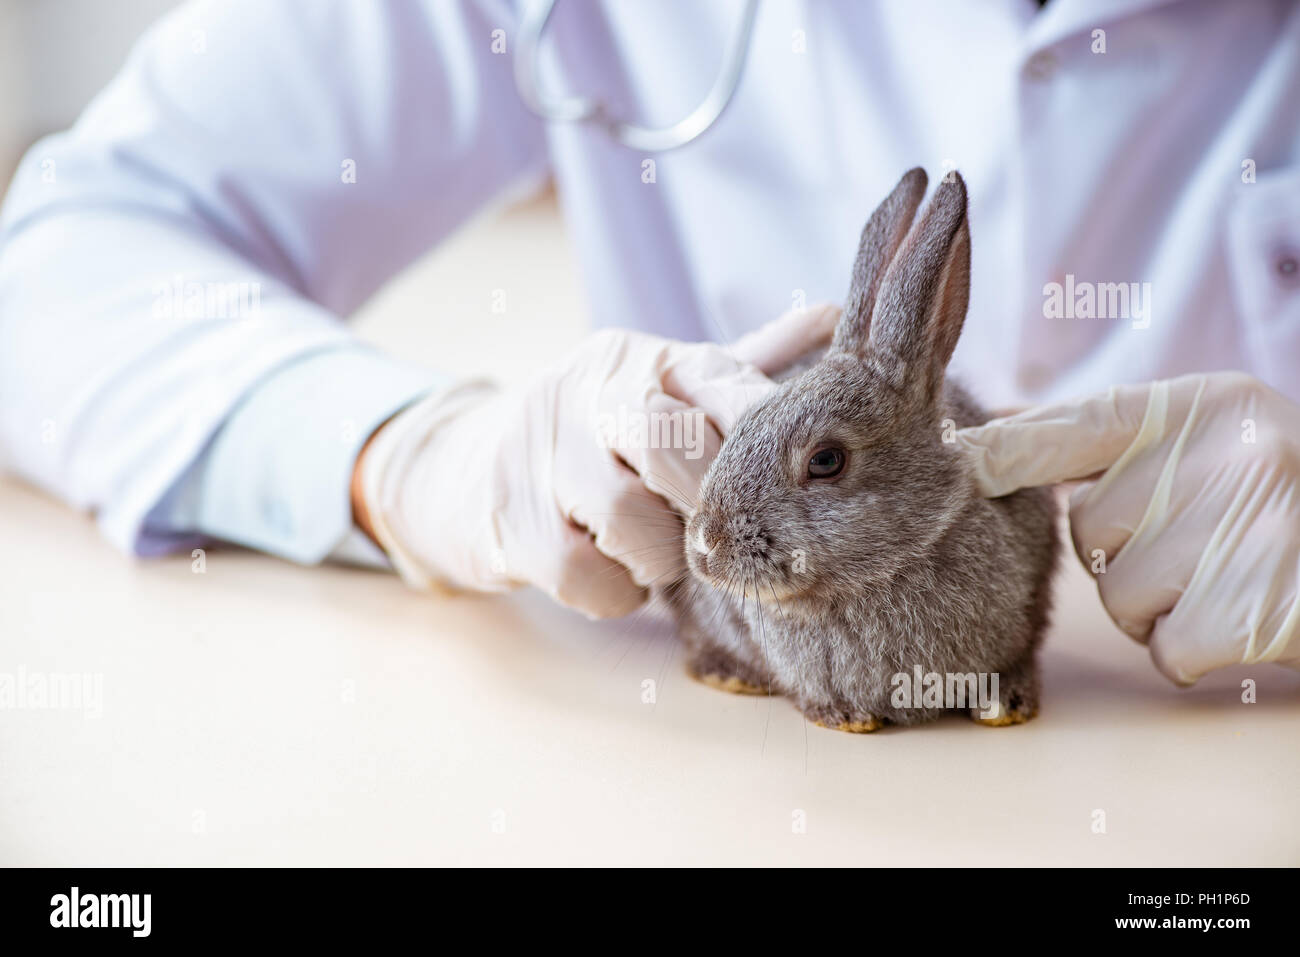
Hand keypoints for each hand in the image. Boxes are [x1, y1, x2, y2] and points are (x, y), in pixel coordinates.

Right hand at [354, 306, 839, 617]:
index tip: (805, 470)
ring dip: (658, 555)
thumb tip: (834, 317)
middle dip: (707, 500)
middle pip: (668, 440)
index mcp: (646, 360)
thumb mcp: (669, 394)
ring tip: (657, 551)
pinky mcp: (509, 517)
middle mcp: (591, 391)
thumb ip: (741, 371)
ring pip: (626, 515)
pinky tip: (616, 571)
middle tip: (720, 532)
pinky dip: (615, 591)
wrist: (470, 466)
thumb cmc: (602, 438)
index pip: (721, 379)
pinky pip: (584, 573)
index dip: (765, 426)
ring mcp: (541, 451)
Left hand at [955, 372, 1299, 684]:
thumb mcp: (1214, 443)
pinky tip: (1249, 617)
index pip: (1076, 422)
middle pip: (1089, 532)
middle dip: (1129, 556)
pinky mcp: (1261, 606)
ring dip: (1163, 608)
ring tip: (1233, 578)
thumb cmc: (1282, 503)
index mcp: (1206, 404)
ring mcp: (1252, 527)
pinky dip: (1196, 651)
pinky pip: (1167, 648)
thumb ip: (1112, 442)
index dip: (1005, 450)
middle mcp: (1231, 452)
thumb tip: (990, 447)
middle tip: (1204, 545)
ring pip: (1121, 597)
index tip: (951, 462)